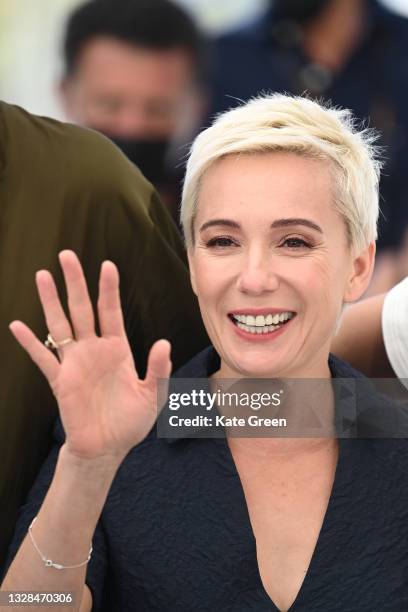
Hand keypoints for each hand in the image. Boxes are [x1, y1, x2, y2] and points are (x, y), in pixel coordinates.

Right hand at [10, 251, 171, 461]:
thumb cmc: (130, 422)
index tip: (107, 265)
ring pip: (60, 325)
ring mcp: (75, 363)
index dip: (108, 289)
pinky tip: (17, 325)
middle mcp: (94, 350)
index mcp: (117, 350)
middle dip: (75, 283)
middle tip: (67, 255)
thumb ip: (159, 370)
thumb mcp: (153, 396)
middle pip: (82, 309)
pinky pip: (43, 358)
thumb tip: (163, 343)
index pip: (111, 312)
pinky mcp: (60, 381)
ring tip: (42, 275)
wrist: (107, 448)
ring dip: (50, 301)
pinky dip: (30, 343)